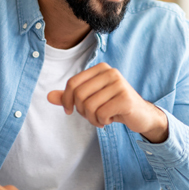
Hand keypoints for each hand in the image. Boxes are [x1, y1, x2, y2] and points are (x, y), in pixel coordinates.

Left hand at [47, 62, 168, 142]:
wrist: (140, 115)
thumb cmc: (113, 105)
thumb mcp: (90, 99)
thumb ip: (70, 97)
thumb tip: (48, 97)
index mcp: (100, 68)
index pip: (73, 83)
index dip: (66, 100)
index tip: (69, 111)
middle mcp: (110, 72)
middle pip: (79, 95)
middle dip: (82, 111)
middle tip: (92, 116)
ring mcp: (120, 84)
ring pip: (90, 106)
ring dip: (92, 119)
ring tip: (101, 119)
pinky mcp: (126, 99)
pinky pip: (101, 113)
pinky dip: (102, 121)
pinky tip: (110, 119)